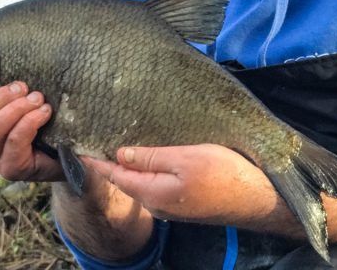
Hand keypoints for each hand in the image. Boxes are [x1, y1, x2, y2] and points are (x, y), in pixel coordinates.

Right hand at [0, 75, 63, 181]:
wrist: (64, 158)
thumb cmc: (40, 127)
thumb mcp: (20, 108)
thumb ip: (10, 95)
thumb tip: (6, 71)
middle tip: (21, 86)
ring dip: (16, 109)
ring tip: (37, 98)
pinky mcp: (10, 170)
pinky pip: (14, 142)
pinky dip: (29, 122)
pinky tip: (44, 112)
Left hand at [86, 143, 288, 228]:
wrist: (257, 198)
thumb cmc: (225, 174)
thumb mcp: (186, 158)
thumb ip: (152, 157)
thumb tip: (121, 153)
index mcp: (153, 192)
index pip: (114, 175)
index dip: (96, 159)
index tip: (78, 143)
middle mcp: (157, 202)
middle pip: (125, 179)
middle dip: (110, 159)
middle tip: (96, 134)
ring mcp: (171, 203)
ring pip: (141, 180)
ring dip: (129, 162)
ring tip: (118, 138)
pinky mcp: (185, 199)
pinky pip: (156, 181)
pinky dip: (146, 167)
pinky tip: (149, 153)